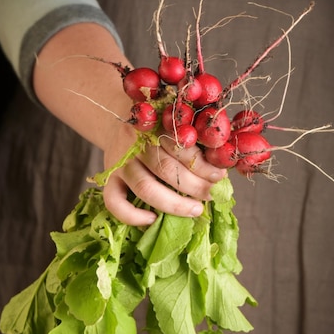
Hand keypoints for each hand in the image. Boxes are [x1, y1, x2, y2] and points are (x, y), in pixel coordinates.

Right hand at [33, 22, 225, 224]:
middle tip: (212, 194)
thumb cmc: (159, 122)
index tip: (221, 175)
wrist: (117, 113)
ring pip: (145, 187)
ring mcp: (120, 161)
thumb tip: (224, 167)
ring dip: (174, 203)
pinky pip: (114, 202)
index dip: (204, 164)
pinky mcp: (109, 178)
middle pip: (166, 168)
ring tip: (196, 210)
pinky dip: (132, 216)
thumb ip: (197, 140)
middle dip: (195, 186)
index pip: (182, 147)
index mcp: (155, 122)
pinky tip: (152, 219)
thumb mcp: (177, 121)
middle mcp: (136, 141)